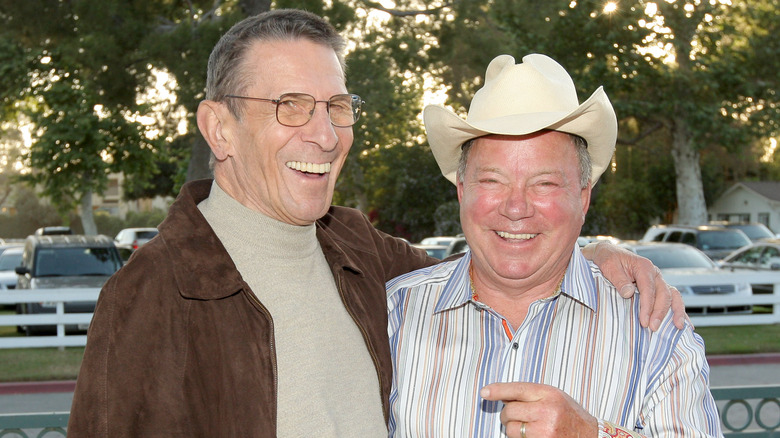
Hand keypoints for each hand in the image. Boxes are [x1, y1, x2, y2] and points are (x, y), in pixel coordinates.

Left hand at [480, 382, 597, 437]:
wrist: (589, 435)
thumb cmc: (570, 415)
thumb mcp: (554, 396)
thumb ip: (531, 394)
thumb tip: (502, 395)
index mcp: (550, 394)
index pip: (517, 389)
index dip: (498, 390)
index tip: (485, 392)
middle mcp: (547, 411)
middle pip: (509, 411)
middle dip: (507, 415)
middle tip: (514, 416)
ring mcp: (545, 431)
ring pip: (511, 429)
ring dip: (512, 429)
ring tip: (527, 427)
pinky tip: (531, 435)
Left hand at [581, 241, 687, 329]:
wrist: (609, 254)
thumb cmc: (609, 260)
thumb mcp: (609, 266)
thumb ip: (619, 279)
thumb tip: (629, 293)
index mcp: (644, 267)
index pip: (649, 289)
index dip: (647, 306)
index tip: (644, 321)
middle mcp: (654, 273)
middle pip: (663, 294)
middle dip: (660, 312)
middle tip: (652, 328)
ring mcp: (658, 281)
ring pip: (672, 296)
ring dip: (676, 312)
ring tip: (677, 327)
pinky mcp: (657, 287)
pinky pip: (671, 298)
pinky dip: (678, 310)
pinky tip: (683, 323)